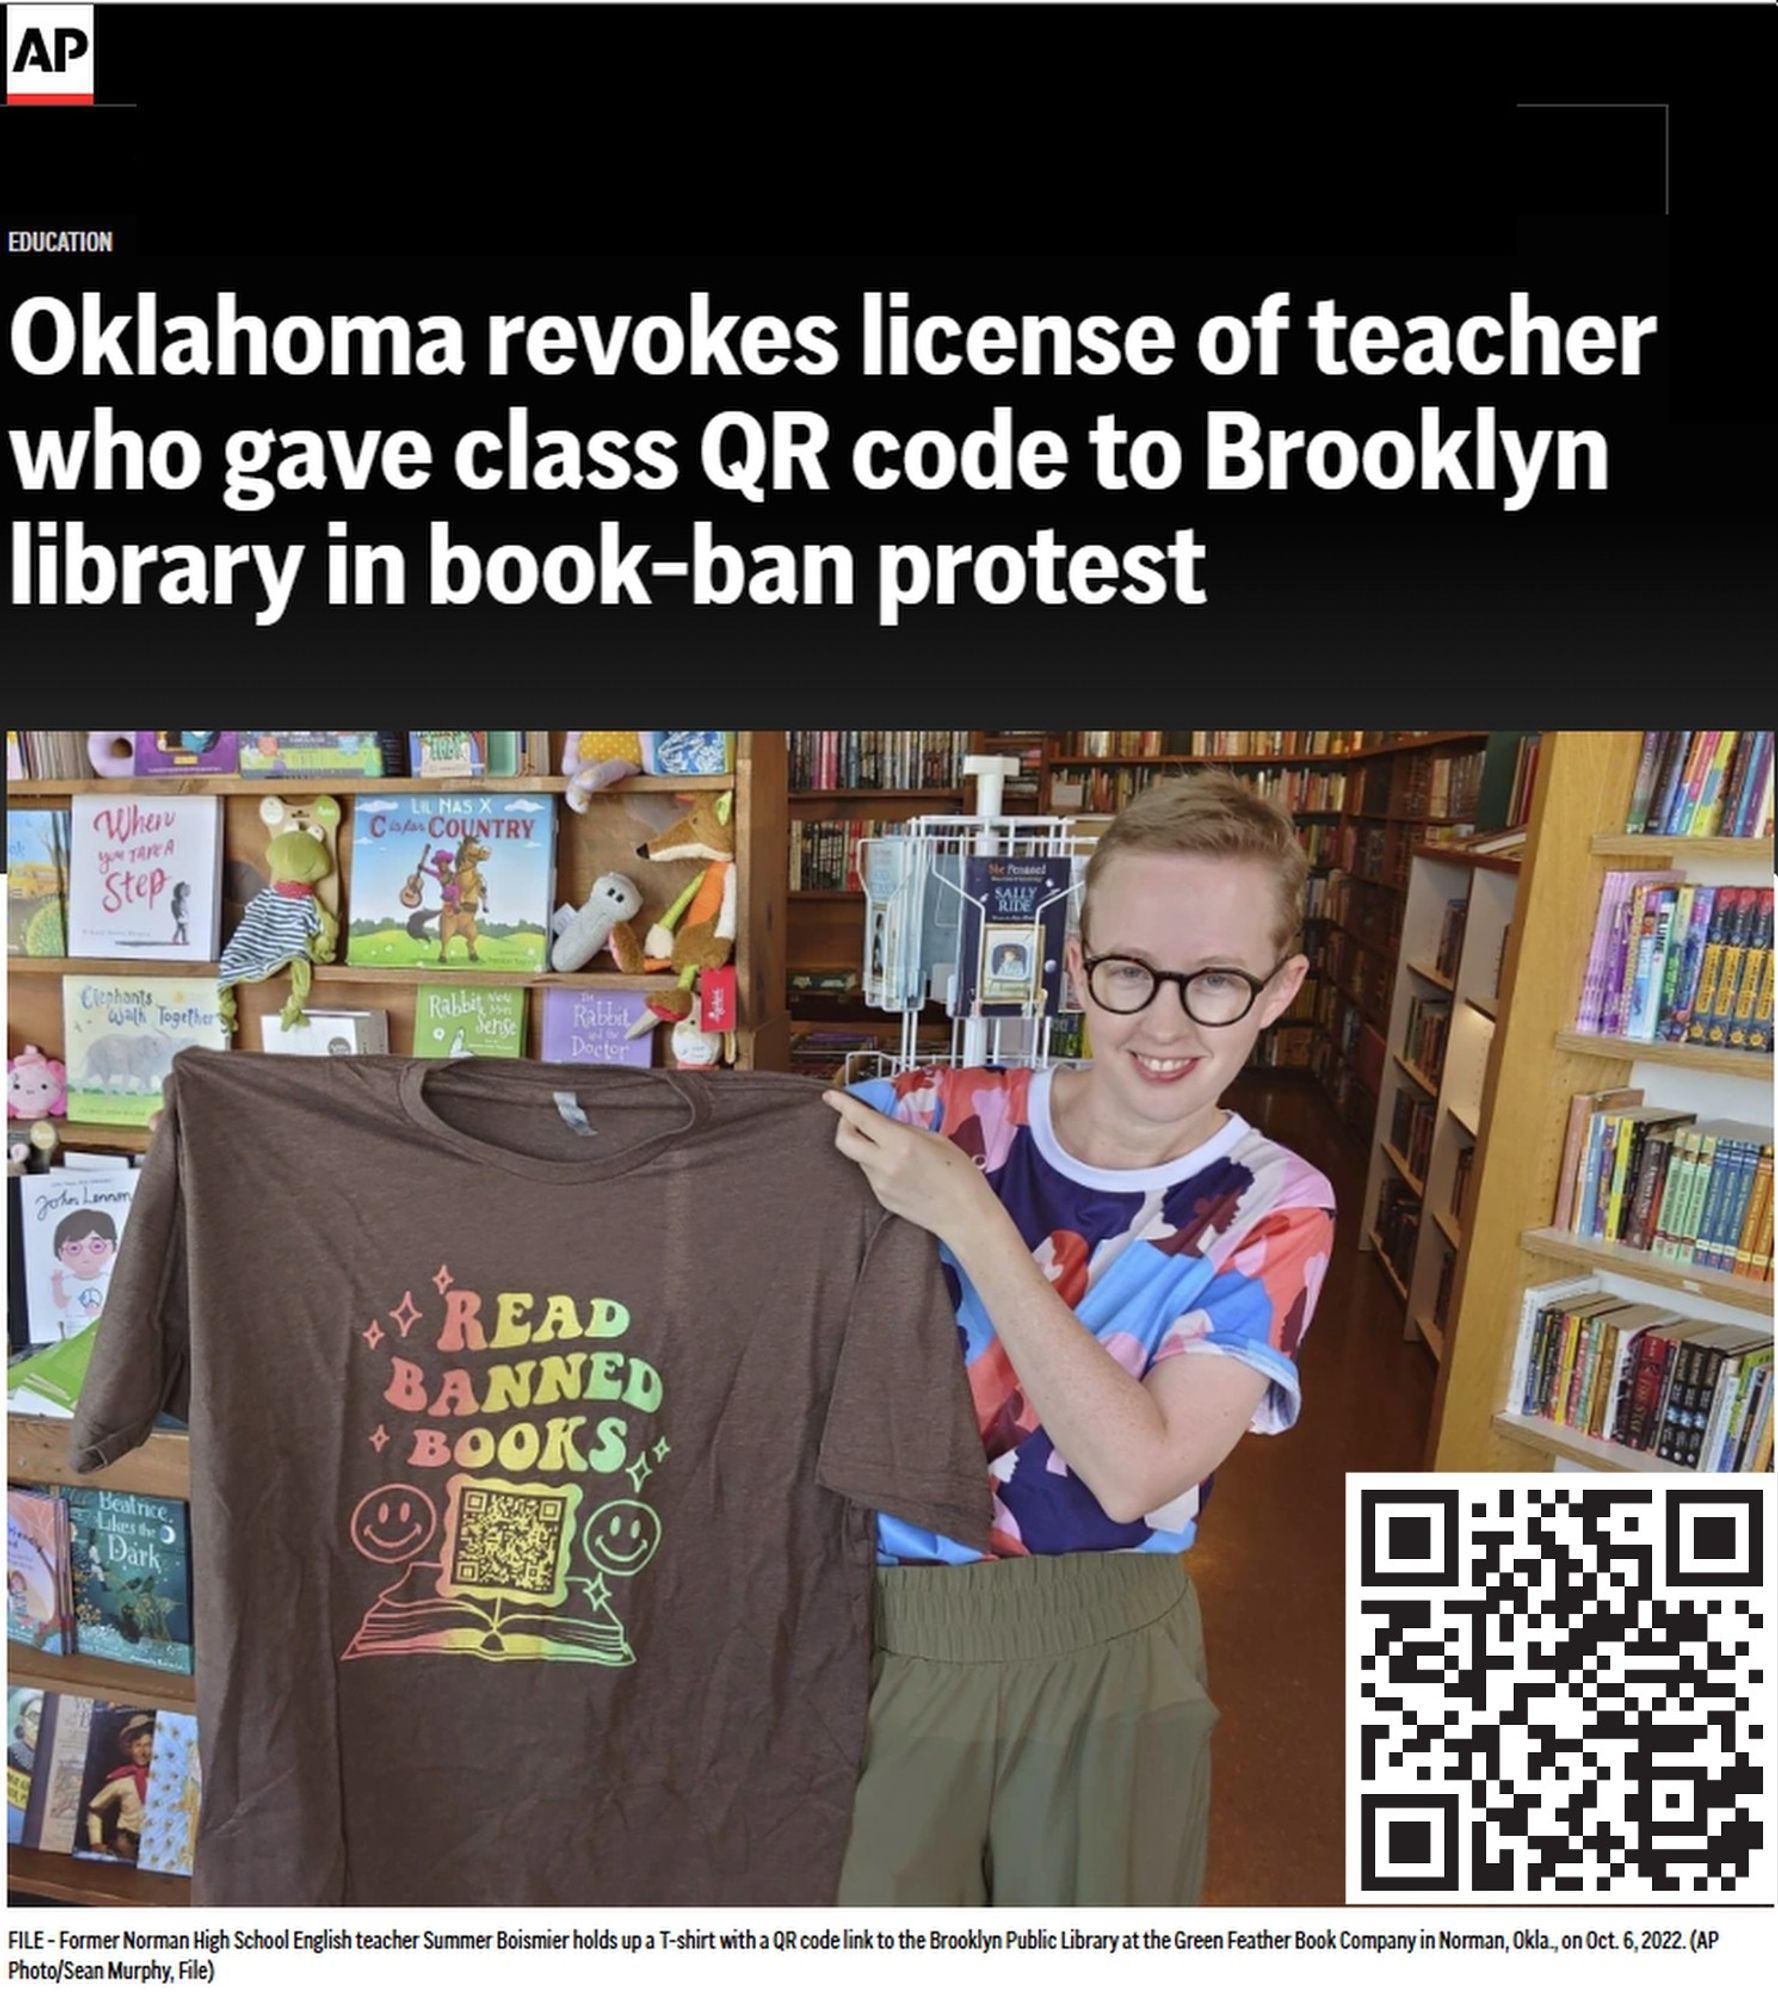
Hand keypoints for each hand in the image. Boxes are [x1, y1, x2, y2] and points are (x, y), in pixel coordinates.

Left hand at [822, 1090, 998, 1244]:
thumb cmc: (961, 1175)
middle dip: (843, 1125)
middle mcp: (884, 1165)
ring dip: (865, 1145)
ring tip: (891, 1146)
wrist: (965, 1216)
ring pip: (858, 1157)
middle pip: (843, 1141)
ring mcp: (880, 1185)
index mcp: (901, 1144)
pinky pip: (870, 1174)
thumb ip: (904, 1128)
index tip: (831, 1095)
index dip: (842, 1104)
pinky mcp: (881, 1199)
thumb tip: (883, 1121)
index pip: (860, 1119)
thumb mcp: (936, 1139)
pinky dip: (876, 1163)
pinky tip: (899, 1167)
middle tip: (853, 1119)